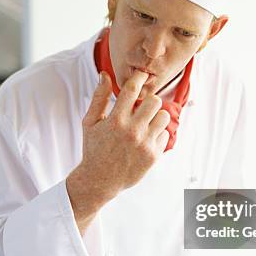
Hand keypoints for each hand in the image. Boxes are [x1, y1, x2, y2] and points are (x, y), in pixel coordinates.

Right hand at [66, 70, 169, 230]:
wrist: (99, 180)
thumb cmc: (94, 148)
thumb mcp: (90, 122)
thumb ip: (99, 97)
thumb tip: (104, 74)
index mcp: (115, 120)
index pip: (132, 89)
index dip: (139, 77)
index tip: (142, 75)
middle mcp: (132, 131)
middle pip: (154, 101)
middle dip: (149, 101)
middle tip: (142, 107)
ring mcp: (144, 144)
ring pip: (164, 116)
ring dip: (156, 116)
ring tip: (146, 122)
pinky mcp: (153, 155)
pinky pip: (165, 134)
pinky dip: (157, 134)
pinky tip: (146, 139)